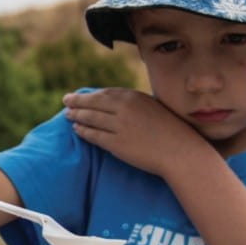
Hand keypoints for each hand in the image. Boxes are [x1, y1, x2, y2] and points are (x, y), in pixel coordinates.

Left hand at [62, 89, 207, 176]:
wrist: (180, 151)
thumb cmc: (169, 129)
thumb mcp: (152, 107)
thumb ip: (133, 103)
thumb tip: (115, 101)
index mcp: (133, 97)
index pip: (104, 93)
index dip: (89, 95)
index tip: (79, 95)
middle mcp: (124, 109)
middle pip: (93, 103)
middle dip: (76, 102)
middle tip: (65, 101)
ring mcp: (119, 126)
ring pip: (90, 118)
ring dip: (76, 116)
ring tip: (67, 114)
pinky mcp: (116, 144)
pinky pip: (94, 136)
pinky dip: (83, 131)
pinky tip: (77, 129)